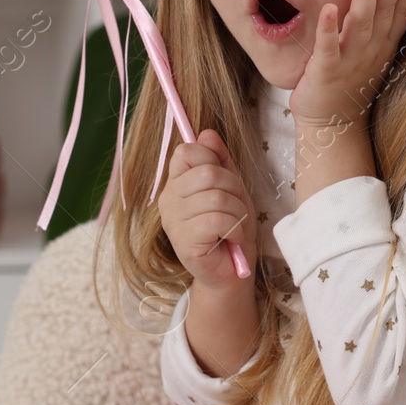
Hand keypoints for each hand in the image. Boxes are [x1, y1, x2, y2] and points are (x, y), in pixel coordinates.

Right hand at [157, 128, 257, 291]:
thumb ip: (220, 160)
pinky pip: (217, 219)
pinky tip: (231, 239)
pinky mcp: (183, 241)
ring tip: (235, 226)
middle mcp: (168, 199)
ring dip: (237, 212)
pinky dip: (234, 228)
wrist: (232, 272)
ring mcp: (173, 221)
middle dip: (234, 188)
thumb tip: (207, 132)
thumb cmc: (231, 228)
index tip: (224, 180)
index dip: (212, 159)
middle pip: (207, 173)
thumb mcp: (232, 188)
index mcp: (177, 183)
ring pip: (216, 197)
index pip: (186, 151)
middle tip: (236, 208)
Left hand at [291, 0, 405, 130]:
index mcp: (382, 45)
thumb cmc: (349, 83)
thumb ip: (379, 24)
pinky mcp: (326, 70)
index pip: (399, 13)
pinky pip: (328, 47)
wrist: (331, 125)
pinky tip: (329, 8)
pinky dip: (328, 28)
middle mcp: (370, 50)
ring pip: (360, 24)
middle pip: (383, 12)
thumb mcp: (371, 53)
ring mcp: (349, 60)